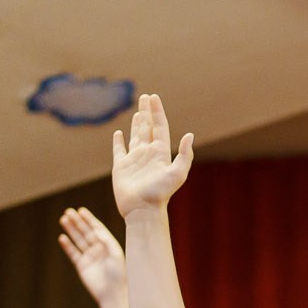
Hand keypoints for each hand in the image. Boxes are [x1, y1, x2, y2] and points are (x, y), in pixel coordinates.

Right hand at [57, 207, 126, 301]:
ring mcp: (90, 257)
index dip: (89, 219)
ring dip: (71, 230)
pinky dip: (67, 245)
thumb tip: (96, 230)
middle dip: (77, 222)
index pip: (97, 229)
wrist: (113, 293)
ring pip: (78, 240)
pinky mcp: (82, 265)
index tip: (81, 210)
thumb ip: (107, 241)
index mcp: (109, 246)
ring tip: (63, 219)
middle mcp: (99, 250)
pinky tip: (62, 237)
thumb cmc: (119, 274)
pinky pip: (73, 253)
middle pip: (86, 232)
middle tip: (68, 211)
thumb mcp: (116, 255)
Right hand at [111, 94, 194, 217]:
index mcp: (160, 153)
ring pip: (135, 136)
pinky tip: (119, 134)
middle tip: (145, 97)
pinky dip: (118, 141)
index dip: (157, 112)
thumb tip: (189, 135)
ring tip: (139, 112)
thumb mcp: (177, 173)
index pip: (159, 127)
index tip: (153, 97)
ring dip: (137, 123)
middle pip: (147, 128)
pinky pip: (119, 150)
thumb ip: (185, 155)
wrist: (143, 209)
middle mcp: (148, 154)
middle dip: (147, 112)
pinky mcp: (121, 167)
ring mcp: (134, 159)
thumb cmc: (160, 193)